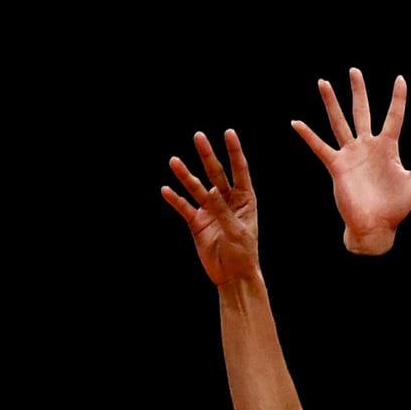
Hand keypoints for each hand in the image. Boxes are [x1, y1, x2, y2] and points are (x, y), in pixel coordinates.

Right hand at [161, 129, 259, 285]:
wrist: (232, 277)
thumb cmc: (244, 253)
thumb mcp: (236, 231)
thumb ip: (223, 211)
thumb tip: (211, 190)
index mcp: (245, 199)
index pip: (239, 170)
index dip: (234, 151)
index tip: (228, 132)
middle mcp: (227, 200)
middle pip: (216, 173)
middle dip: (207, 155)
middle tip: (198, 136)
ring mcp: (211, 211)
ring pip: (197, 188)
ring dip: (185, 175)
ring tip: (173, 160)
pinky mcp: (197, 223)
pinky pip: (185, 208)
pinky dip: (175, 200)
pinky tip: (166, 190)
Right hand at [291, 67, 410, 254]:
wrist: (376, 228)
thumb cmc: (396, 207)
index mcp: (388, 148)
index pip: (394, 117)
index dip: (398, 98)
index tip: (400, 79)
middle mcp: (368, 146)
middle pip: (362, 111)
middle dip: (358, 91)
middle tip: (354, 70)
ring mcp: (351, 155)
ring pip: (339, 122)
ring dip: (331, 103)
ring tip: (324, 83)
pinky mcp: (337, 167)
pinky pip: (321, 148)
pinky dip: (309, 136)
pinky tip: (297, 123)